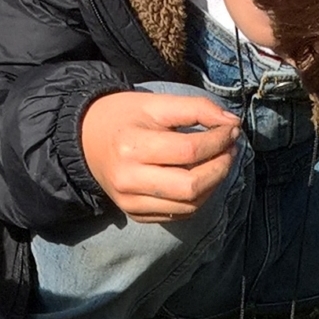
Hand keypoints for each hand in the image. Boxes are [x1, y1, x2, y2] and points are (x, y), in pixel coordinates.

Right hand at [81, 92, 240, 221]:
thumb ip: (196, 108)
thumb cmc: (124, 117)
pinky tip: (200, 178)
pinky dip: (197, 198)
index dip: (219, 141)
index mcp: (132, 147)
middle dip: (221, 168)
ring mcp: (130, 202)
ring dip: (213, 184)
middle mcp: (129, 180)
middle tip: (230, 149)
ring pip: (189, 205)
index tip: (231, 129)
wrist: (86, 139)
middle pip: (191, 186)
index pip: (189, 151)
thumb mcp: (156, 103)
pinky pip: (178, 214)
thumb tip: (232, 123)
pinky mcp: (134, 214)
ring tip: (218, 162)